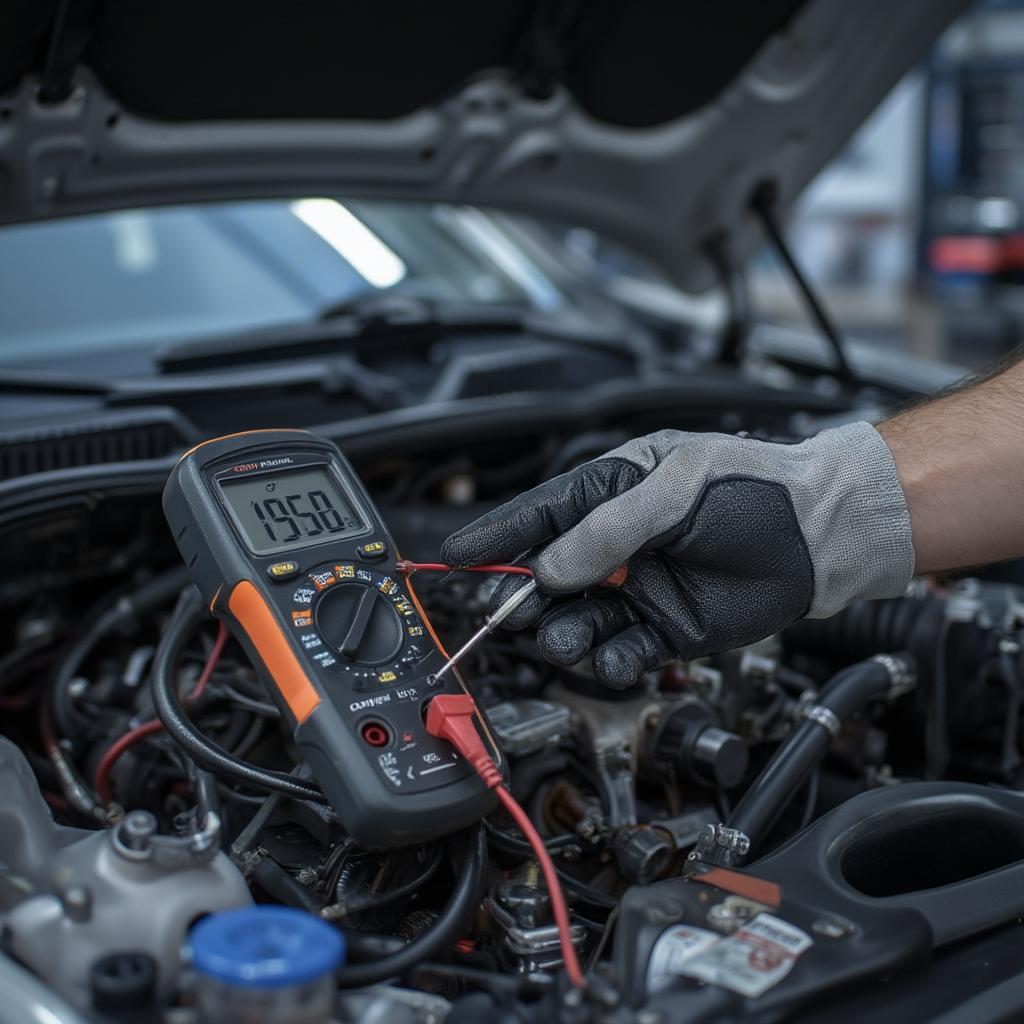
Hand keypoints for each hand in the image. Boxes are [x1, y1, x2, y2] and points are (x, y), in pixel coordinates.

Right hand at [441, 423, 913, 688]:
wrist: (825, 533)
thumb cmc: (758, 488)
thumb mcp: (677, 490)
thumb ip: (608, 529)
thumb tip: (550, 566)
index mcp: (616, 490)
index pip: (540, 514)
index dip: (496, 537)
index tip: (456, 558)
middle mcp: (620, 541)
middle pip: (550, 574)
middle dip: (521, 595)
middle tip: (503, 612)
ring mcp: (642, 586)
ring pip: (579, 618)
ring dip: (563, 632)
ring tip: (561, 637)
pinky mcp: (668, 625)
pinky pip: (623, 648)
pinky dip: (611, 658)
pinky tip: (614, 656)